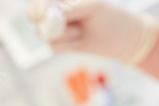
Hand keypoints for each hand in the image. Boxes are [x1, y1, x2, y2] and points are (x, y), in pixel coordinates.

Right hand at [28, 0, 156, 63]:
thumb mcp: (92, 6)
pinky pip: (53, 46)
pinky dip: (67, 46)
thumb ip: (69, 8)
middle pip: (33, 14)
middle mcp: (55, 9)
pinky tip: (80, 42)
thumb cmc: (112, 17)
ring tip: (81, 31)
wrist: (124, 41)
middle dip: (45, 21)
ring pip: (43, 32)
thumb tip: (46, 14)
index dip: (39, 6)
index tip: (42, 12)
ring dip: (64, 35)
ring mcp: (56, 27)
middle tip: (58, 24)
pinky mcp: (60, 43)